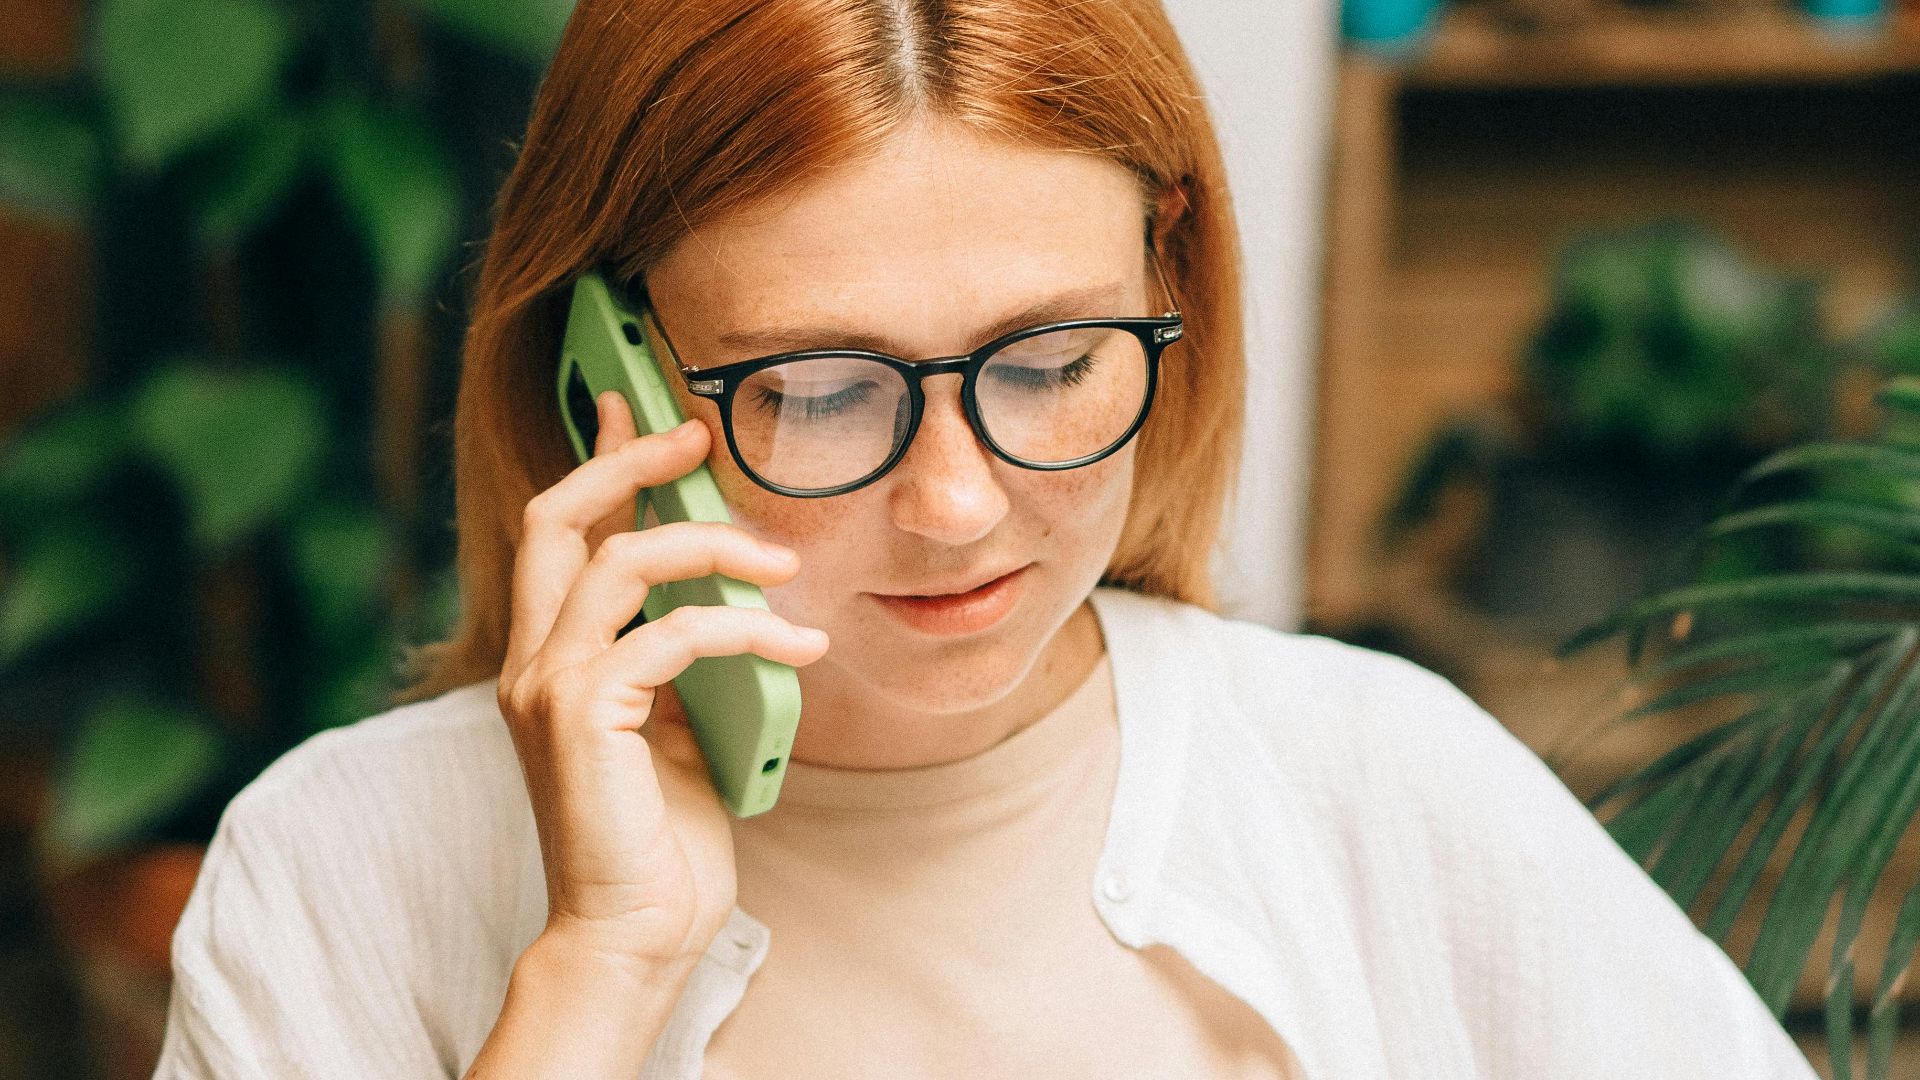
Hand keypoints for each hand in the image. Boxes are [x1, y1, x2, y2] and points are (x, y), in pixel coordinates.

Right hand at [496, 392, 827, 968]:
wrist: (636, 934)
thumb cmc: (660, 843)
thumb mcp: (676, 727)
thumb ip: (678, 661)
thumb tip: (726, 599)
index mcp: (551, 660)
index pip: (558, 534)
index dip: (595, 461)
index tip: (632, 408)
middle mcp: (533, 663)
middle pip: (557, 517)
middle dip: (627, 459)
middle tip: (694, 433)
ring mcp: (549, 687)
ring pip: (619, 560)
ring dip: (710, 545)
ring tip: (783, 560)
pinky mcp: (585, 715)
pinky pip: (671, 633)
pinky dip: (744, 626)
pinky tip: (800, 644)